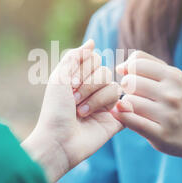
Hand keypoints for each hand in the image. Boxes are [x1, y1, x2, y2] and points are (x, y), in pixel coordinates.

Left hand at [23, 40, 122, 182]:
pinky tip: (104, 115)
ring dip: (95, 99)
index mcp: (80, 79)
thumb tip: (92, 42)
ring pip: (114, 86)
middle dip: (88, 85)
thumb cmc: (55, 110)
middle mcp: (93, 90)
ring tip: (81, 113)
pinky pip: (126, 104)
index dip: (83, 70)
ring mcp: (105, 104)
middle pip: (105, 71)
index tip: (68, 85)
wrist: (58, 140)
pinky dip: (114, 107)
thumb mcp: (59, 77)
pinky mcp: (116, 119)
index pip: (95, 59)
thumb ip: (74, 57)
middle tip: (73, 101)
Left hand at [111, 51, 181, 158]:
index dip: (129, 70)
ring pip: (128, 101)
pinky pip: (130, 120)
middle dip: (127, 87)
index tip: (132, 77)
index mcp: (175, 76)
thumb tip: (119, 67)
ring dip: (126, 104)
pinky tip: (123, 114)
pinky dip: (122, 116)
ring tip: (136, 106)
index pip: (136, 63)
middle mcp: (173, 95)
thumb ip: (144, 63)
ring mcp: (168, 115)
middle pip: (130, 82)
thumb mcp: (168, 76)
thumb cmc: (174, 99)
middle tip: (134, 94)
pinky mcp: (161, 134)